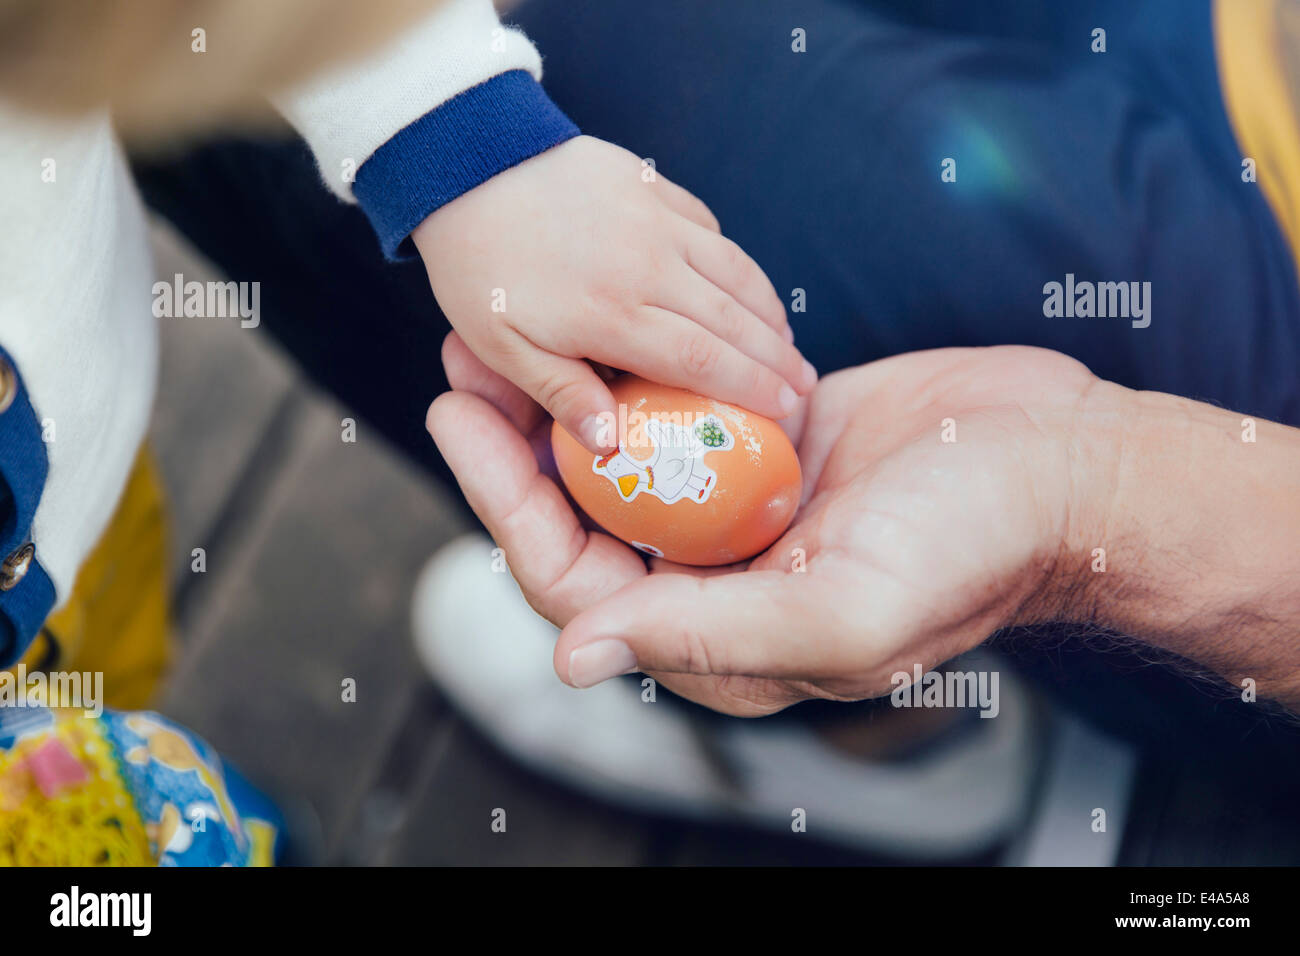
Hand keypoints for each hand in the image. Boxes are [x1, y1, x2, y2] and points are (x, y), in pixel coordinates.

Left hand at [412, 136, 815, 453]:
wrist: (467, 166)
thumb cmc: (480, 269)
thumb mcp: (503, 347)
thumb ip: (563, 394)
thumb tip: (613, 444)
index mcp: (613, 315)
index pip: (703, 360)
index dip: (751, 387)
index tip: (784, 409)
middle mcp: (648, 267)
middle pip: (732, 320)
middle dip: (776, 357)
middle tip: (804, 385)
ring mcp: (655, 221)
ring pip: (734, 271)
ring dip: (768, 310)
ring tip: (788, 343)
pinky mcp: (653, 188)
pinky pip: (711, 229)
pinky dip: (736, 263)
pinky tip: (745, 287)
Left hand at [428, 339, 1299, 712]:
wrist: (1065, 466)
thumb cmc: (972, 548)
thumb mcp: (840, 610)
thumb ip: (705, 637)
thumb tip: (569, 656)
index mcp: (722, 637)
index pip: (577, 583)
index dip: (504, 506)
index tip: (462, 417)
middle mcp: (722, 579)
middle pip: (586, 515)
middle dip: (516, 443)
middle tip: (466, 355)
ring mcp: (746, 509)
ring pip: (626, 459)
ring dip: (567, 398)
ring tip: (511, 327)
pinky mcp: (775, 445)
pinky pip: (683, 411)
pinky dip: (638, 375)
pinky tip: (601, 326)